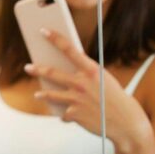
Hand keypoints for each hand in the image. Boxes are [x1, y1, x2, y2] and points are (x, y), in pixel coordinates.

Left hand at [25, 28, 152, 150]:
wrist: (127, 123)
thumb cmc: (115, 99)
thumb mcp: (104, 80)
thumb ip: (86, 74)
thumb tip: (65, 70)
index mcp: (92, 70)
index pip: (69, 49)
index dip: (55, 38)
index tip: (43, 30)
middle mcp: (82, 82)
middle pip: (52, 73)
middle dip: (37, 69)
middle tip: (28, 67)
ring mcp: (76, 98)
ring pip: (51, 94)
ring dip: (43, 94)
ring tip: (37, 94)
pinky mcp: (74, 114)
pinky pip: (64, 113)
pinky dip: (67, 115)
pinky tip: (71, 117)